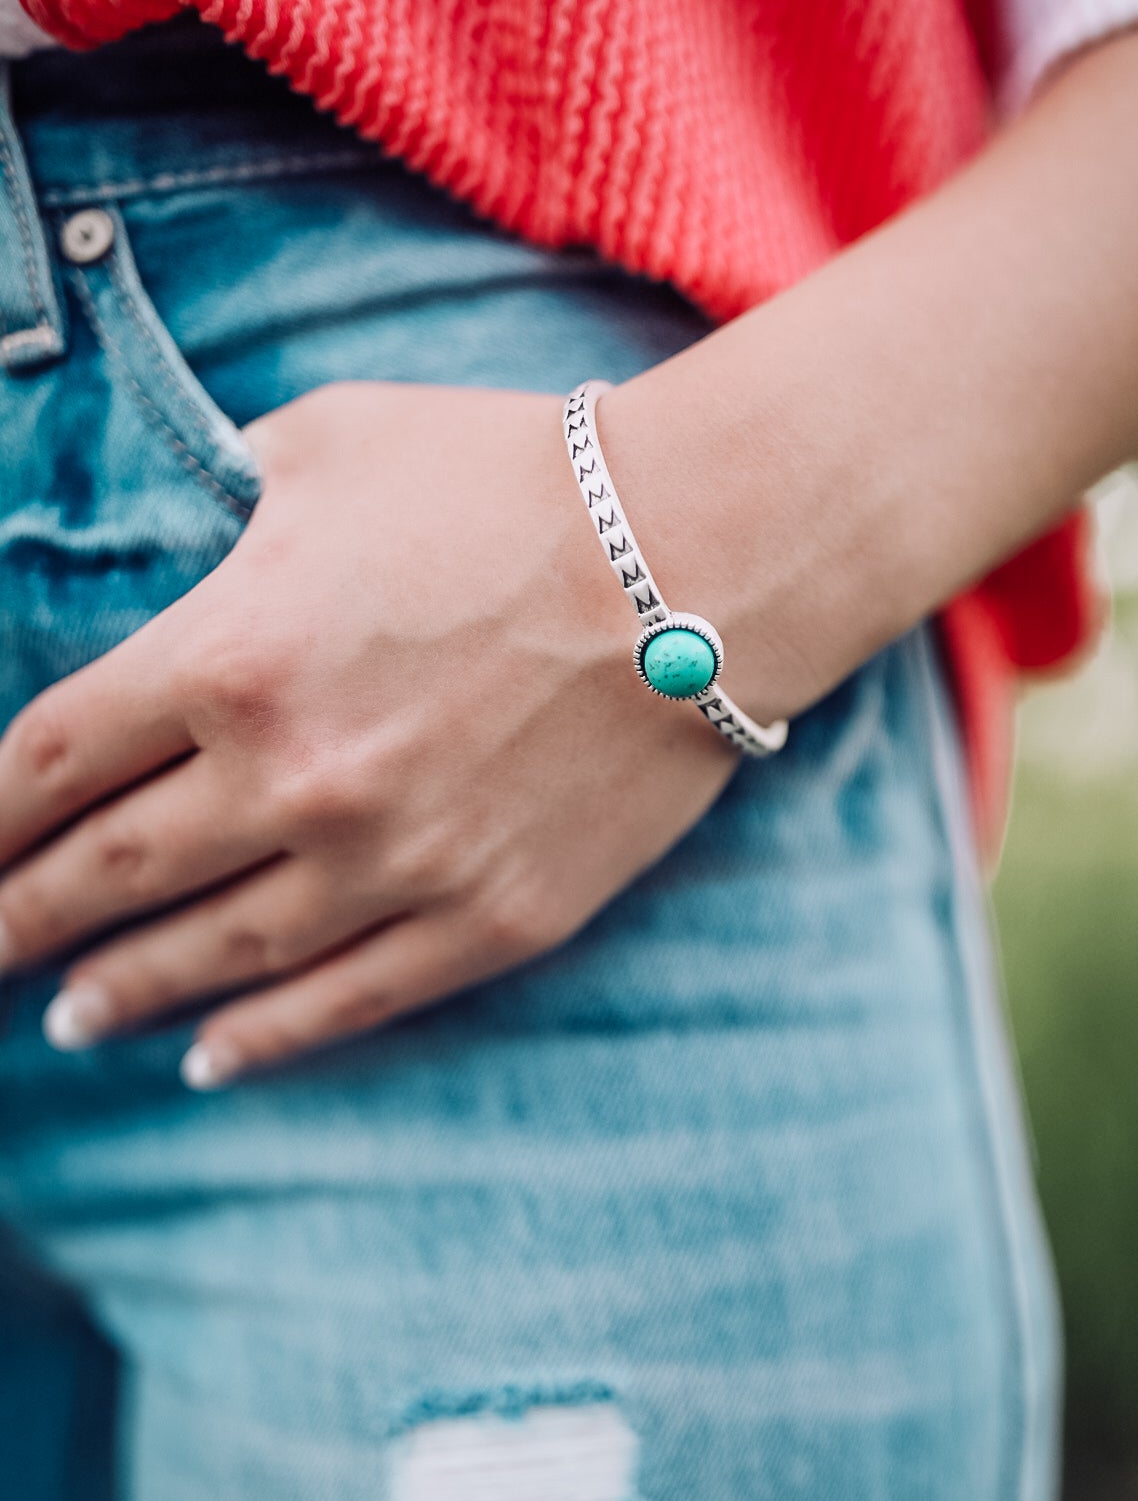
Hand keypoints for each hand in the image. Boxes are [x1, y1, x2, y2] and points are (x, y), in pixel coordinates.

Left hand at [0, 381, 736, 1084]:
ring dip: (122, 991)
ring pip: (214, 955)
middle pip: (106, 875)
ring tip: (67, 1018)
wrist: (706, 560)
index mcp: (230, 655)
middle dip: (16, 921)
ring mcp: (391, 866)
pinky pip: (347, 1001)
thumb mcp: (333, 441)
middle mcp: (290, 781)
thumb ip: (228, 499)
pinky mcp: (484, 919)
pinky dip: (265, 1038)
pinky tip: (207, 1060)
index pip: (50, 763)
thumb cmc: (514, 479)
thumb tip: (188, 536)